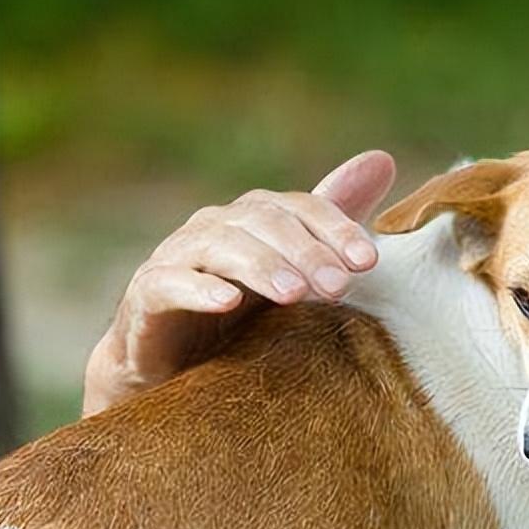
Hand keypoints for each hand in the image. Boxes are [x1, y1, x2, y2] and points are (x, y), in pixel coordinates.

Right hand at [82, 150, 396, 415]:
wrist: (176, 368)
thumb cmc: (246, 314)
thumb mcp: (298, 269)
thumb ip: (333, 222)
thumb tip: (382, 160)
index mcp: (257, 218)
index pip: (300, 208)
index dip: (336, 227)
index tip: (369, 260)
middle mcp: (216, 226)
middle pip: (264, 223)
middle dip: (306, 252)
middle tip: (340, 285)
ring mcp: (177, 257)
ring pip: (220, 248)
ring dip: (261, 267)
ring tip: (295, 294)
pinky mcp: (146, 296)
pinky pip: (168, 284)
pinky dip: (197, 289)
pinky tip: (227, 301)